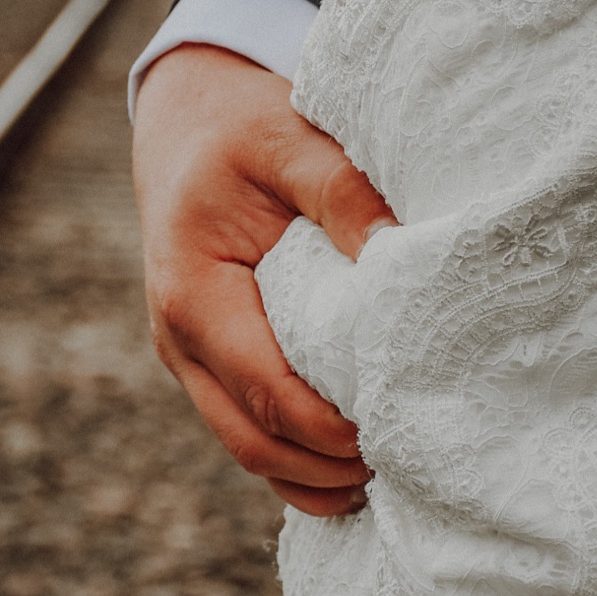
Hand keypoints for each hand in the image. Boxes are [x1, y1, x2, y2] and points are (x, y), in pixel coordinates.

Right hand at [132, 43, 396, 516]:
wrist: (183, 122)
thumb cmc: (240, 129)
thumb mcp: (289, 138)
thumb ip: (342, 192)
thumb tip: (398, 253)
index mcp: (195, 294)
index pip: (269, 392)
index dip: (335, 428)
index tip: (407, 427)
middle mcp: (180, 340)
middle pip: (254, 440)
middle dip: (332, 466)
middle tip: (416, 461)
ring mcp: (189, 359)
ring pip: (248, 448)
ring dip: (316, 473)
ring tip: (396, 472)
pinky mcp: (209, 363)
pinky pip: (248, 432)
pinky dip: (298, 462)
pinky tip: (356, 466)